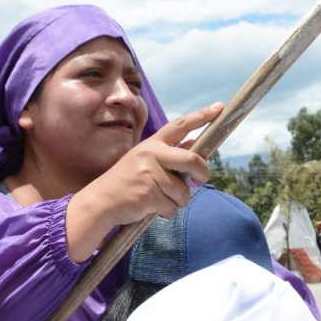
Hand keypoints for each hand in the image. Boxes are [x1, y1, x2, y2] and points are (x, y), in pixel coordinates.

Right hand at [66, 102, 223, 261]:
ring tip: (159, 199)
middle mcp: (151, 154)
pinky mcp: (149, 193)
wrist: (100, 201)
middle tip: (201, 179)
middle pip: (192, 159)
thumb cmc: (127, 182)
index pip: (180, 126)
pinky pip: (172, 207)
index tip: (219, 107)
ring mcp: (149, 173)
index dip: (201, 116)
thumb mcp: (145, 162)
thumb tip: (196, 146)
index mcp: (152, 144)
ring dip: (178, 201)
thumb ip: (171, 155)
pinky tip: (151, 208)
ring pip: (184, 191)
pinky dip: (166, 212)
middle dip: (203, 172)